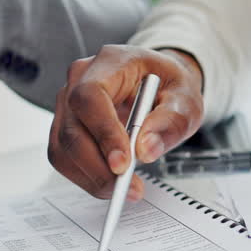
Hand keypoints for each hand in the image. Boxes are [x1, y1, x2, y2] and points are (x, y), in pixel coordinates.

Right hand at [49, 46, 204, 198]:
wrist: (159, 83)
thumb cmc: (169, 86)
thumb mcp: (186, 99)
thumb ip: (171, 121)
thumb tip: (146, 149)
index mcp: (111, 61)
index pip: (90, 96)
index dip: (103, 133)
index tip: (123, 164)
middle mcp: (80, 78)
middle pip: (72, 129)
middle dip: (99, 167)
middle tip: (130, 188)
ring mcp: (68, 102)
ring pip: (63, 148)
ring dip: (92, 176)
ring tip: (126, 188)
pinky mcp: (65, 124)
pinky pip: (64, 157)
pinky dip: (86, 176)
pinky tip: (111, 180)